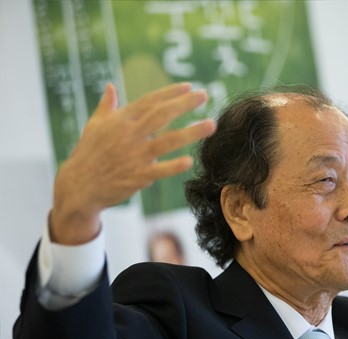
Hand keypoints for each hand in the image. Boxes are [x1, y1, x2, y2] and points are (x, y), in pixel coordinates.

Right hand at [50, 83, 216, 244]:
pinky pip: (160, 170)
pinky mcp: (138, 176)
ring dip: (191, 132)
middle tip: (205, 95)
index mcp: (120, 121)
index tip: (189, 86)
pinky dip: (174, 165)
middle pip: (162, 115)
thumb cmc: (88, 153)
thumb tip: (110, 86)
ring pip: (168, 141)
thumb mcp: (94, 126)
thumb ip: (106, 106)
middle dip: (184, 104)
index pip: (149, 101)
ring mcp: (134, 156)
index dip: (170, 93)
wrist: (78, 186)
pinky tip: (190, 160)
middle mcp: (129, 135)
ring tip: (211, 124)